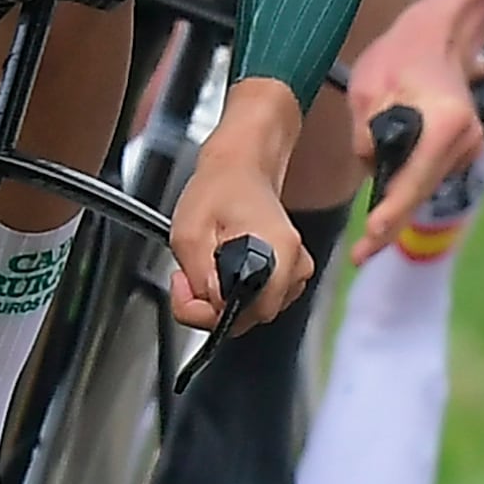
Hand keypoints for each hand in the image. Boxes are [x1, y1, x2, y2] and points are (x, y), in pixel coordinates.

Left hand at [170, 81, 309, 332]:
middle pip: (251, 317)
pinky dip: (236, 292)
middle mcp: (295, 266)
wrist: (242, 166)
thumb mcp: (189, 234)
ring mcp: (296, 271)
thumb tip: (212, 308)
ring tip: (207, 264)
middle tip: (189, 276)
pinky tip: (223, 267)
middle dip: (212, 306)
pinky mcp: (289, 273)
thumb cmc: (219, 189)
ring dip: (223, 299)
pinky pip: (258, 300)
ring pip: (253, 311)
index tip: (187, 287)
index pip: (246, 314)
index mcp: (277, 253)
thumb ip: (200, 280)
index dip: (208, 311)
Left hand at [345, 0, 483, 254]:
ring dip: (397, 192)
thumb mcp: (367, 89)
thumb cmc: (401, 53)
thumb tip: (371, 168)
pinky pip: (428, 175)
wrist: (441, 31)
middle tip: (362, 253)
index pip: (412, 183)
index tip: (370, 242)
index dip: (389, 217)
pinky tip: (390, 180)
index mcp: (445, 124)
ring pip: (423, 185)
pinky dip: (408, 180)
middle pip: (420, 192)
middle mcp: (465, 140)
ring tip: (373, 195)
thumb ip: (366, 134)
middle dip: (390, 220)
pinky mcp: (463, 149)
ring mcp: (469, 146)